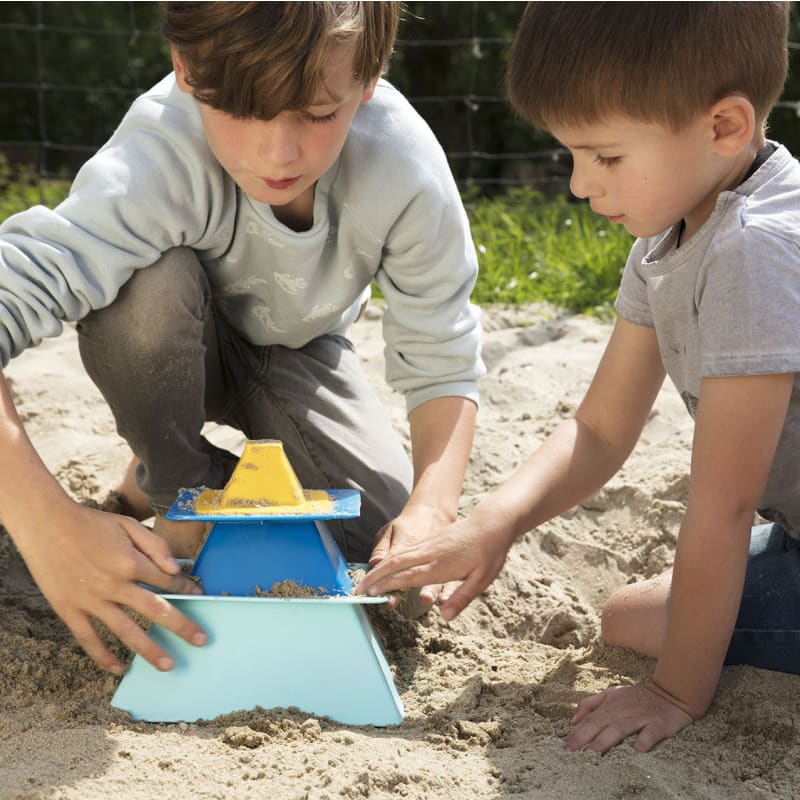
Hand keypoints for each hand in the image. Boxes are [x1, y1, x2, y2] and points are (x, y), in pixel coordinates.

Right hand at [13, 500, 206, 674]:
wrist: (46, 525)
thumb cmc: (91, 523)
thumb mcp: (128, 524)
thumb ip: (155, 545)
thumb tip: (176, 568)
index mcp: (131, 562)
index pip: (167, 582)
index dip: (186, 588)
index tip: (198, 595)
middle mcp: (114, 585)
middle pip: (155, 610)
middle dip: (181, 626)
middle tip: (201, 641)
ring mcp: (91, 600)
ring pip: (125, 631)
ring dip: (149, 650)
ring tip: (168, 666)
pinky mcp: (69, 609)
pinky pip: (88, 638)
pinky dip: (102, 656)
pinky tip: (117, 669)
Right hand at [358, 509, 514, 619]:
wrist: (492, 521)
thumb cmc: (490, 552)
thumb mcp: (482, 579)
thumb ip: (461, 597)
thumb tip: (444, 617)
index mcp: (442, 565)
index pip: (408, 576)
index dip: (387, 585)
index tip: (370, 594)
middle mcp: (430, 553)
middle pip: (396, 564)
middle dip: (375, 577)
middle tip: (358, 589)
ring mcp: (429, 544)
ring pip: (398, 555)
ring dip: (380, 568)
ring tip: (366, 580)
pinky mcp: (430, 540)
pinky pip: (405, 550)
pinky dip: (391, 559)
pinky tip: (385, 566)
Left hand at [565, 682, 694, 753]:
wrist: (671, 693)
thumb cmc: (637, 697)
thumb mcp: (611, 695)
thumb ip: (591, 704)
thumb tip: (573, 720)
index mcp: (611, 704)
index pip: (590, 718)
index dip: (577, 731)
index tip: (565, 745)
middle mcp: (623, 709)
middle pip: (601, 722)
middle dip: (585, 735)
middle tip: (572, 750)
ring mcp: (641, 716)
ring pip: (622, 727)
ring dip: (608, 738)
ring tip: (594, 749)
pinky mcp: (659, 723)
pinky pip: (651, 732)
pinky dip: (645, 739)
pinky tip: (638, 749)